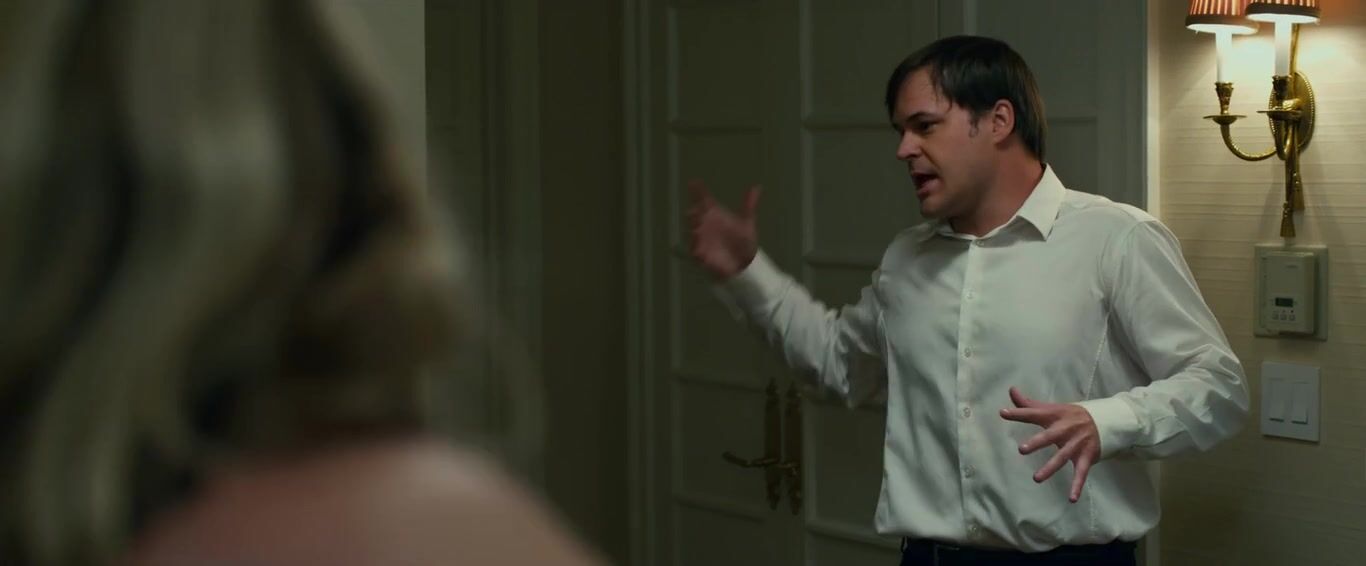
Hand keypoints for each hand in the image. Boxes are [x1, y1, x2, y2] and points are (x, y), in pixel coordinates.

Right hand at [685, 181, 760, 279]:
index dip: (698, 191)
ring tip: (697, 229)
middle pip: (694, 216)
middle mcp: (705, 225)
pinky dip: (695, 250)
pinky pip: (695, 252)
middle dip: (693, 213)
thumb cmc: (743, 241)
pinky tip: (698, 249)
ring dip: (692, 231)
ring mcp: (701, 240)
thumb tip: (757, 187)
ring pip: (691, 233)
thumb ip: (749, 204)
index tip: (694, 182)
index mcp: (714, 214)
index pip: (703, 200)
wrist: (745, 263)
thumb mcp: (747, 222)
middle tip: (697, 211)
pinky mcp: (702, 255)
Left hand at [999, 387, 1100, 502]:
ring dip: (1050, 468)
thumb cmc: (1071, 416)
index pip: (1033, 413)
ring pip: (1062, 457)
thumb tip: (1011, 390)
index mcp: (1054, 416)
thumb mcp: (1052, 408)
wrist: (1106, 421)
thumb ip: (1029, 404)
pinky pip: (1081, 473)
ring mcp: (1076, 444)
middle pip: (1049, 436)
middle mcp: (1065, 429)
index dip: (1018, 413)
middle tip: (1021, 450)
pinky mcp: (1086, 457)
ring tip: (1036, 479)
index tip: (1002, 413)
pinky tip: (1072, 498)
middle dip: (1037, 443)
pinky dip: (1077, 485)